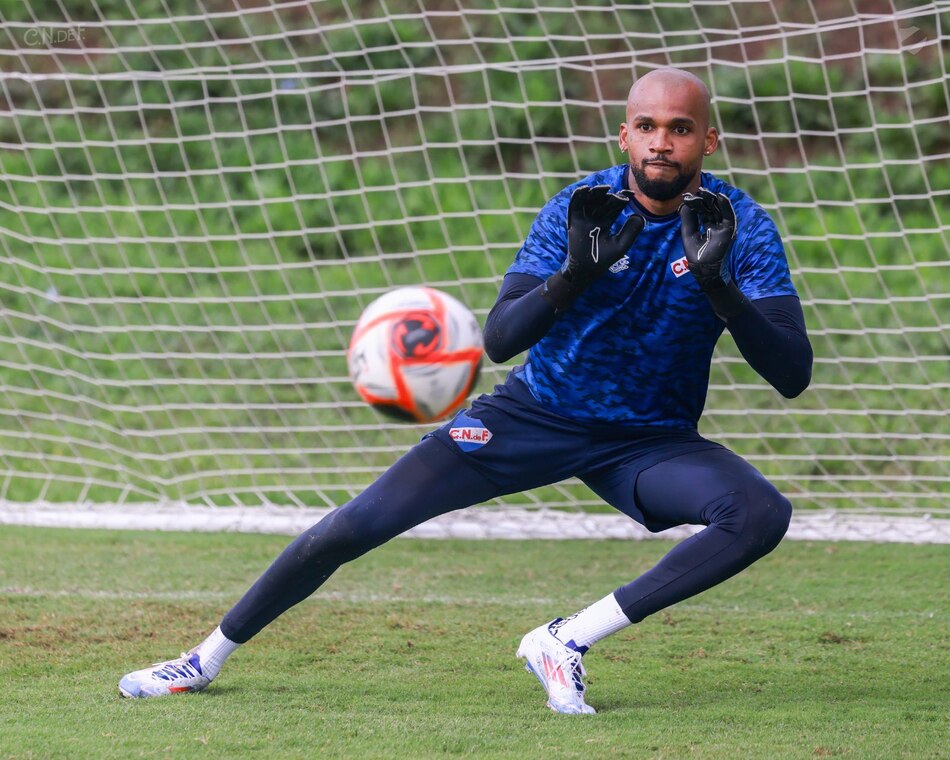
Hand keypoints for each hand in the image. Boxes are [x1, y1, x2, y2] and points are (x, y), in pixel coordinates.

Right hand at [543, 185, 643, 310]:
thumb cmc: (604, 259)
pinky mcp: (574, 221)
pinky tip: (584, 190)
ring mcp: (585, 218)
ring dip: (594, 192)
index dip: (622, 198)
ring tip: (601, 189)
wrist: (586, 269)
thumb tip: (639, 215)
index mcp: (607, 221)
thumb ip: (631, 231)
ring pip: (589, 200)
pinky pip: (575, 206)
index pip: (615, 206)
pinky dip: (578, 197)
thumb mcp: (621, 245)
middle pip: (602, 200)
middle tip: (612, 190)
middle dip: (607, 194)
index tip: (630, 193)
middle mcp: (596, 217)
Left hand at [679, 187, 736, 288]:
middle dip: (704, 199)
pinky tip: (719, 196)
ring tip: (705, 191)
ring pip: (720, 209)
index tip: (688, 196)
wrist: (703, 268)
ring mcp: (723, 227)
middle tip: (697, 190)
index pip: (703, 210)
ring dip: (713, 199)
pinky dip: (726, 205)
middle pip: (711, 208)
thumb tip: (686, 203)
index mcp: (707, 225)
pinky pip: (729, 214)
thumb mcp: (689, 233)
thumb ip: (688, 218)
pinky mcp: (730, 229)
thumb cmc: (696, 254)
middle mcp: (716, 225)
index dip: (696, 203)